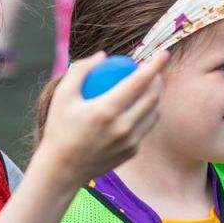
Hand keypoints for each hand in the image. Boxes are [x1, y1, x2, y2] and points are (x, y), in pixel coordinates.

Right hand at [37, 51, 165, 184]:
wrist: (62, 169)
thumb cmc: (59, 129)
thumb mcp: (62, 95)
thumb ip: (80, 70)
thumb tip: (103, 55)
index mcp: (107, 110)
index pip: (139, 82)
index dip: (155, 65)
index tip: (164, 53)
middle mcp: (123, 127)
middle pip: (153, 97)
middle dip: (159, 79)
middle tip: (153, 70)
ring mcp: (130, 141)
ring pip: (154, 114)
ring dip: (156, 98)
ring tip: (149, 87)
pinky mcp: (132, 151)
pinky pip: (144, 128)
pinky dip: (145, 115)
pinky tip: (139, 108)